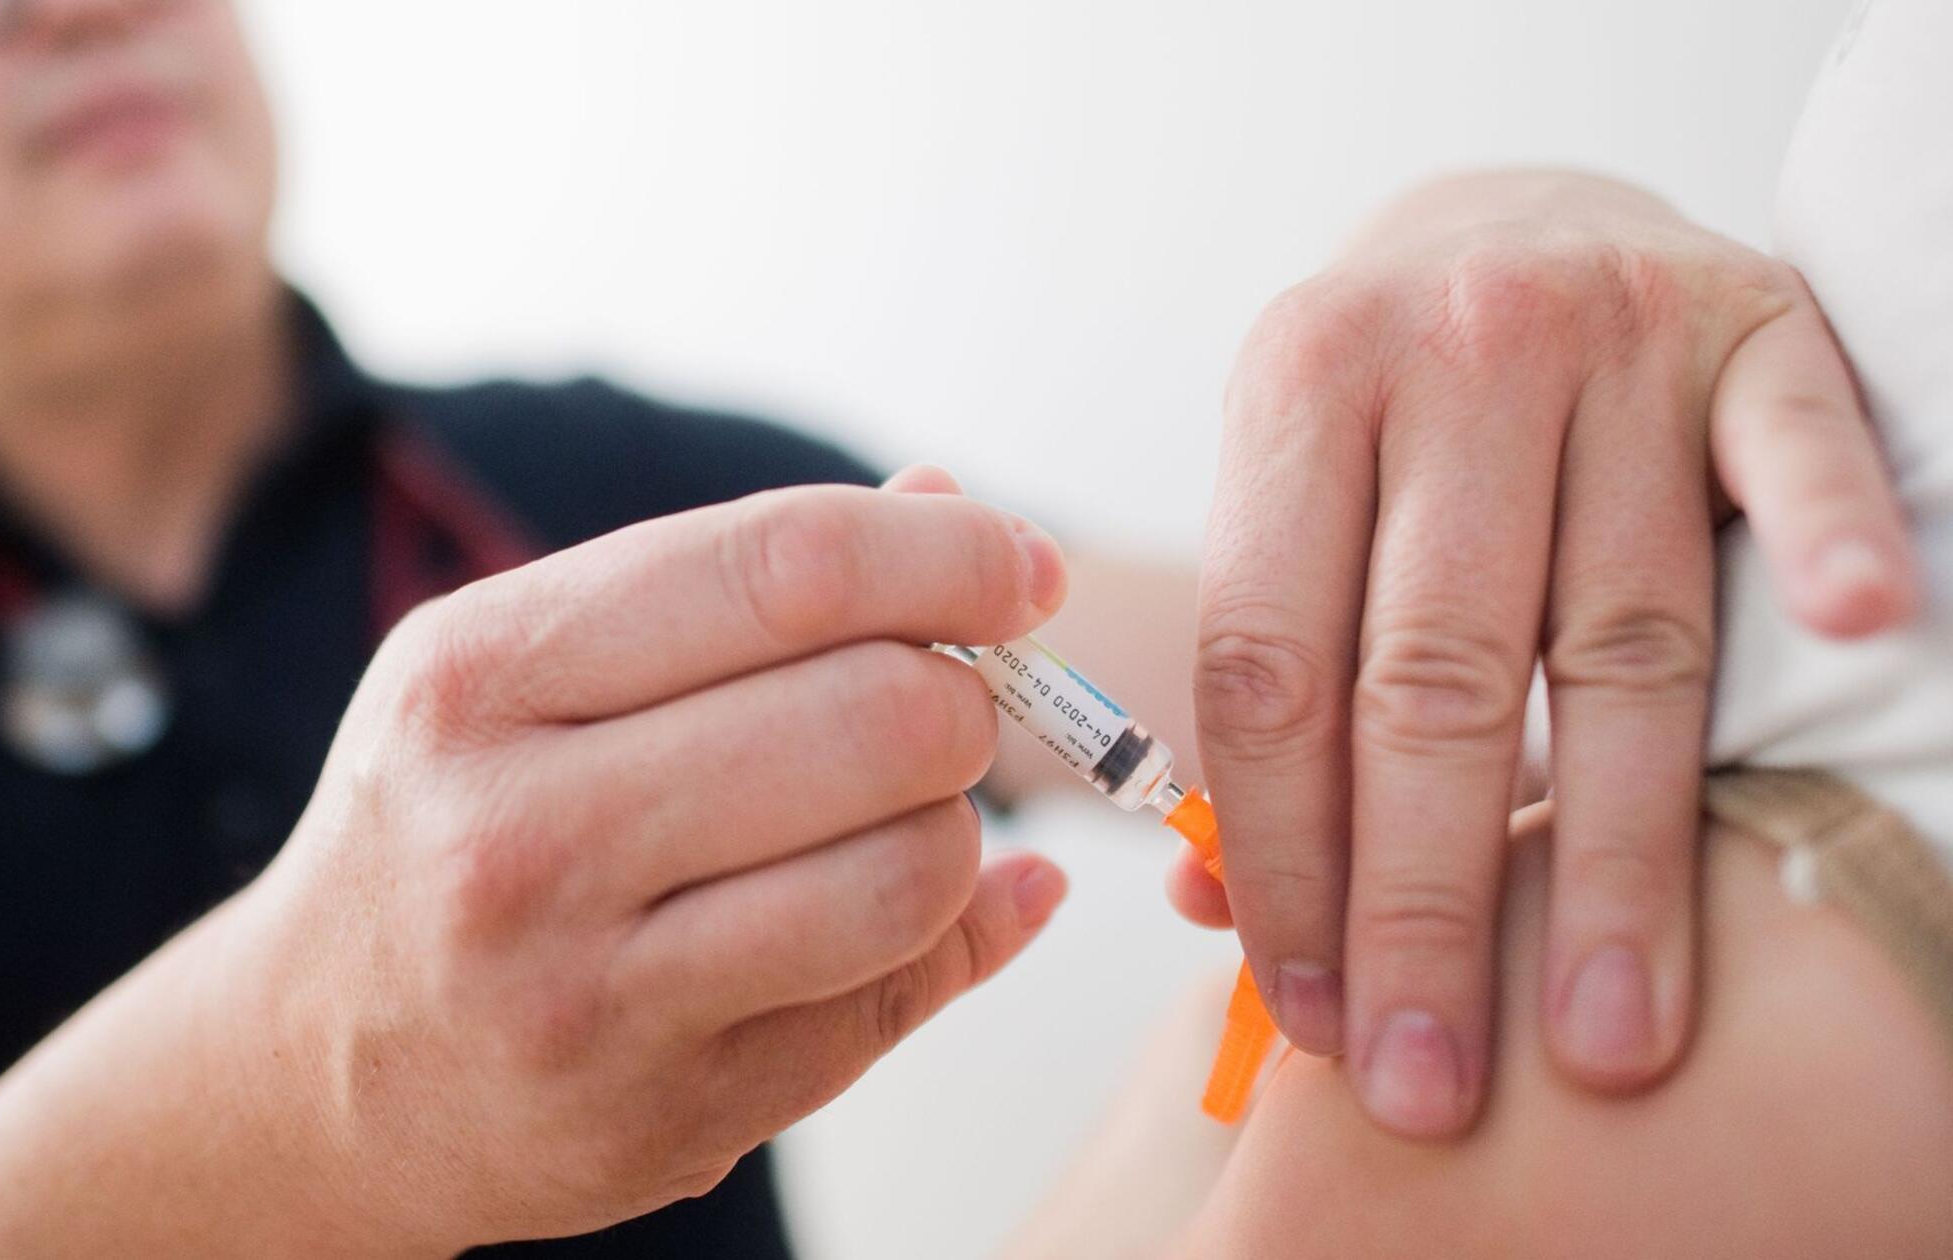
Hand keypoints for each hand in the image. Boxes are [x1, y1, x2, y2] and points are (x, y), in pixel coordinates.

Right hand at [220, 480, 1070, 1249]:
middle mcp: (521, 835)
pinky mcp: (670, 1117)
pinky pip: (894, 998)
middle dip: (962, 697)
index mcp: (481, 676)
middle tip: (942, 706)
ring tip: (898, 817)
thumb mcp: (521, 668)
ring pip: (913, 872)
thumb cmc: (449, 823)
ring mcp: (592, 994)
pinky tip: (899, 908)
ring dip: (955, 829)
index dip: (949, 555)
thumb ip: (729, 586)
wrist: (308, 1070)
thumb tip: (947, 501)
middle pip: (880, 716)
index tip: (1024, 565)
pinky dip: (941, 935)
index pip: (785, 570)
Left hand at [1178, 170, 1917, 1137]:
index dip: (1286, 857)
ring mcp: (1615, 332)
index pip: (1271, 664)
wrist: (1519, 220)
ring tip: (1607, 1031)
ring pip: (1619, 631)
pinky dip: (1825, 541)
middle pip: (1435, 674)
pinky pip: (1797, 451)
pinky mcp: (1761, 329)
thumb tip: (1207, 910)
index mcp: (1298, 390)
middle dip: (1427, 903)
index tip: (1314, 1016)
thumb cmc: (1393, 417)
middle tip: (1433, 1078)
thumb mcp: (1290, 501)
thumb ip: (1268, 688)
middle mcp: (1451, 352)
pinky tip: (1848, 636)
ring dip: (1613, 852)